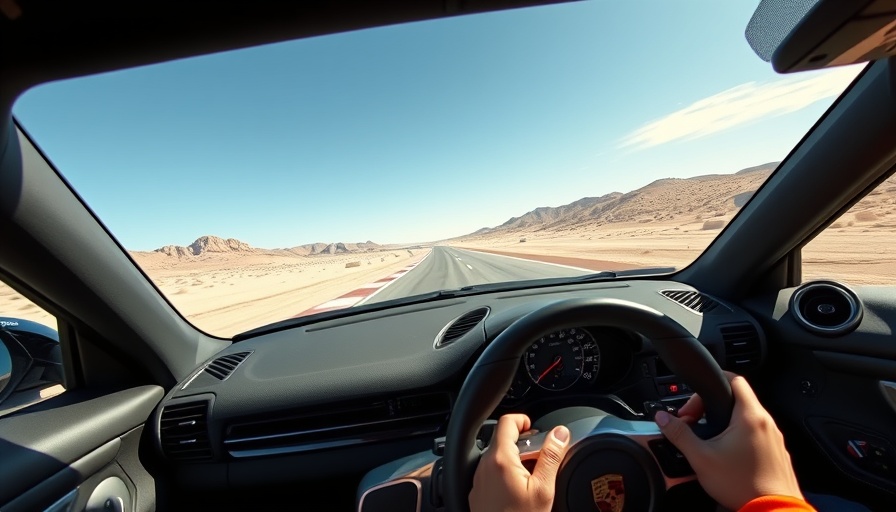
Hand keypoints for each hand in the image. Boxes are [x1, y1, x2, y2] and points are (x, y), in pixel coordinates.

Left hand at [469, 414, 570, 511]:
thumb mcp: (543, 489)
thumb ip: (551, 456)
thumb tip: (560, 433)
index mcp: (500, 459)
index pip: (507, 422)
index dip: (523, 420)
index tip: (534, 428)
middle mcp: (484, 466)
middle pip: (502, 439)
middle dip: (523, 443)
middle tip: (540, 456)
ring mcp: (478, 480)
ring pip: (496, 457)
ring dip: (515, 459)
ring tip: (532, 476)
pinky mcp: (477, 493)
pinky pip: (491, 473)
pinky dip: (505, 473)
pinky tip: (519, 490)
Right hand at [654, 372, 803, 510]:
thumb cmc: (742, 485)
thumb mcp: (701, 458)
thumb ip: (679, 434)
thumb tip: (663, 418)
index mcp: (750, 417)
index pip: (734, 379)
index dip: (714, 380)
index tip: (697, 394)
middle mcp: (767, 424)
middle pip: (738, 400)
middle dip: (712, 407)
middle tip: (694, 422)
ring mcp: (775, 440)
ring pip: (747, 419)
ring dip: (726, 423)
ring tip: (709, 440)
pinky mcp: (777, 454)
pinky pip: (756, 436)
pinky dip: (740, 438)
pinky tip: (727, 456)